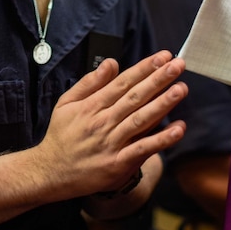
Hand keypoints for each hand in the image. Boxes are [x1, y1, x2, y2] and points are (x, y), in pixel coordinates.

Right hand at [33, 50, 186, 200]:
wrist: (49, 173)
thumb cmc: (61, 136)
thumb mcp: (66, 103)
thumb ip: (89, 83)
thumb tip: (111, 62)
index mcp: (91, 105)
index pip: (123, 82)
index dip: (144, 68)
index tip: (163, 57)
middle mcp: (103, 122)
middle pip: (135, 97)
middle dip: (158, 79)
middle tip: (178, 65)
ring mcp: (111, 143)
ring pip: (140, 120)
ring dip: (163, 104)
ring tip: (181, 89)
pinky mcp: (118, 164)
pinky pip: (142, 149)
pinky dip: (161, 140)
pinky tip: (178, 129)